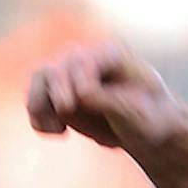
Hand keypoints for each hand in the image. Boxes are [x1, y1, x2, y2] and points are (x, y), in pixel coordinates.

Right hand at [26, 42, 187, 155]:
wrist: (146, 132)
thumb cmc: (152, 119)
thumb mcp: (139, 114)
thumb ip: (112, 102)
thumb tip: (82, 93)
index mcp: (112, 54)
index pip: (85, 60)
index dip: (80, 80)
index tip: (84, 101)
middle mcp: (87, 58)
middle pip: (59, 67)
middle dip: (58, 91)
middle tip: (66, 111)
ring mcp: (71, 75)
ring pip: (40, 79)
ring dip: (40, 104)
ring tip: (58, 130)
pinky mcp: (58, 94)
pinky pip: (35, 98)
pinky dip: (38, 116)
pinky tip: (57, 133)